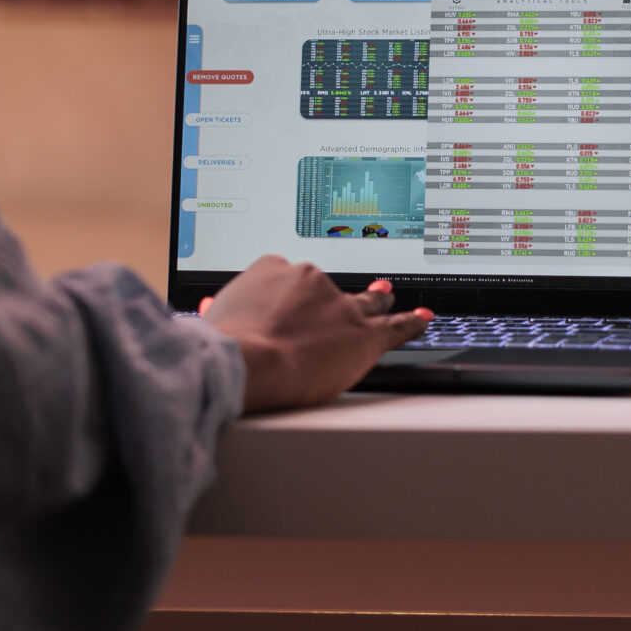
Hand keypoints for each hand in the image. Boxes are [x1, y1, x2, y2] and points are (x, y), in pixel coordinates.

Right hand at [200, 257, 430, 412]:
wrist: (250, 361)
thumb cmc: (225, 344)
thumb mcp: (213, 318)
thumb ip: (219, 310)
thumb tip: (208, 309)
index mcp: (272, 268)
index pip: (286, 276)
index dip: (288, 296)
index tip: (286, 306)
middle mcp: (310, 279)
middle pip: (328, 285)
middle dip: (332, 294)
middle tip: (335, 299)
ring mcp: (339, 305)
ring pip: (365, 301)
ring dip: (375, 299)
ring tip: (385, 295)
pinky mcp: (362, 334)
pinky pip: (394, 326)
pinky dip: (410, 322)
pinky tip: (422, 319)